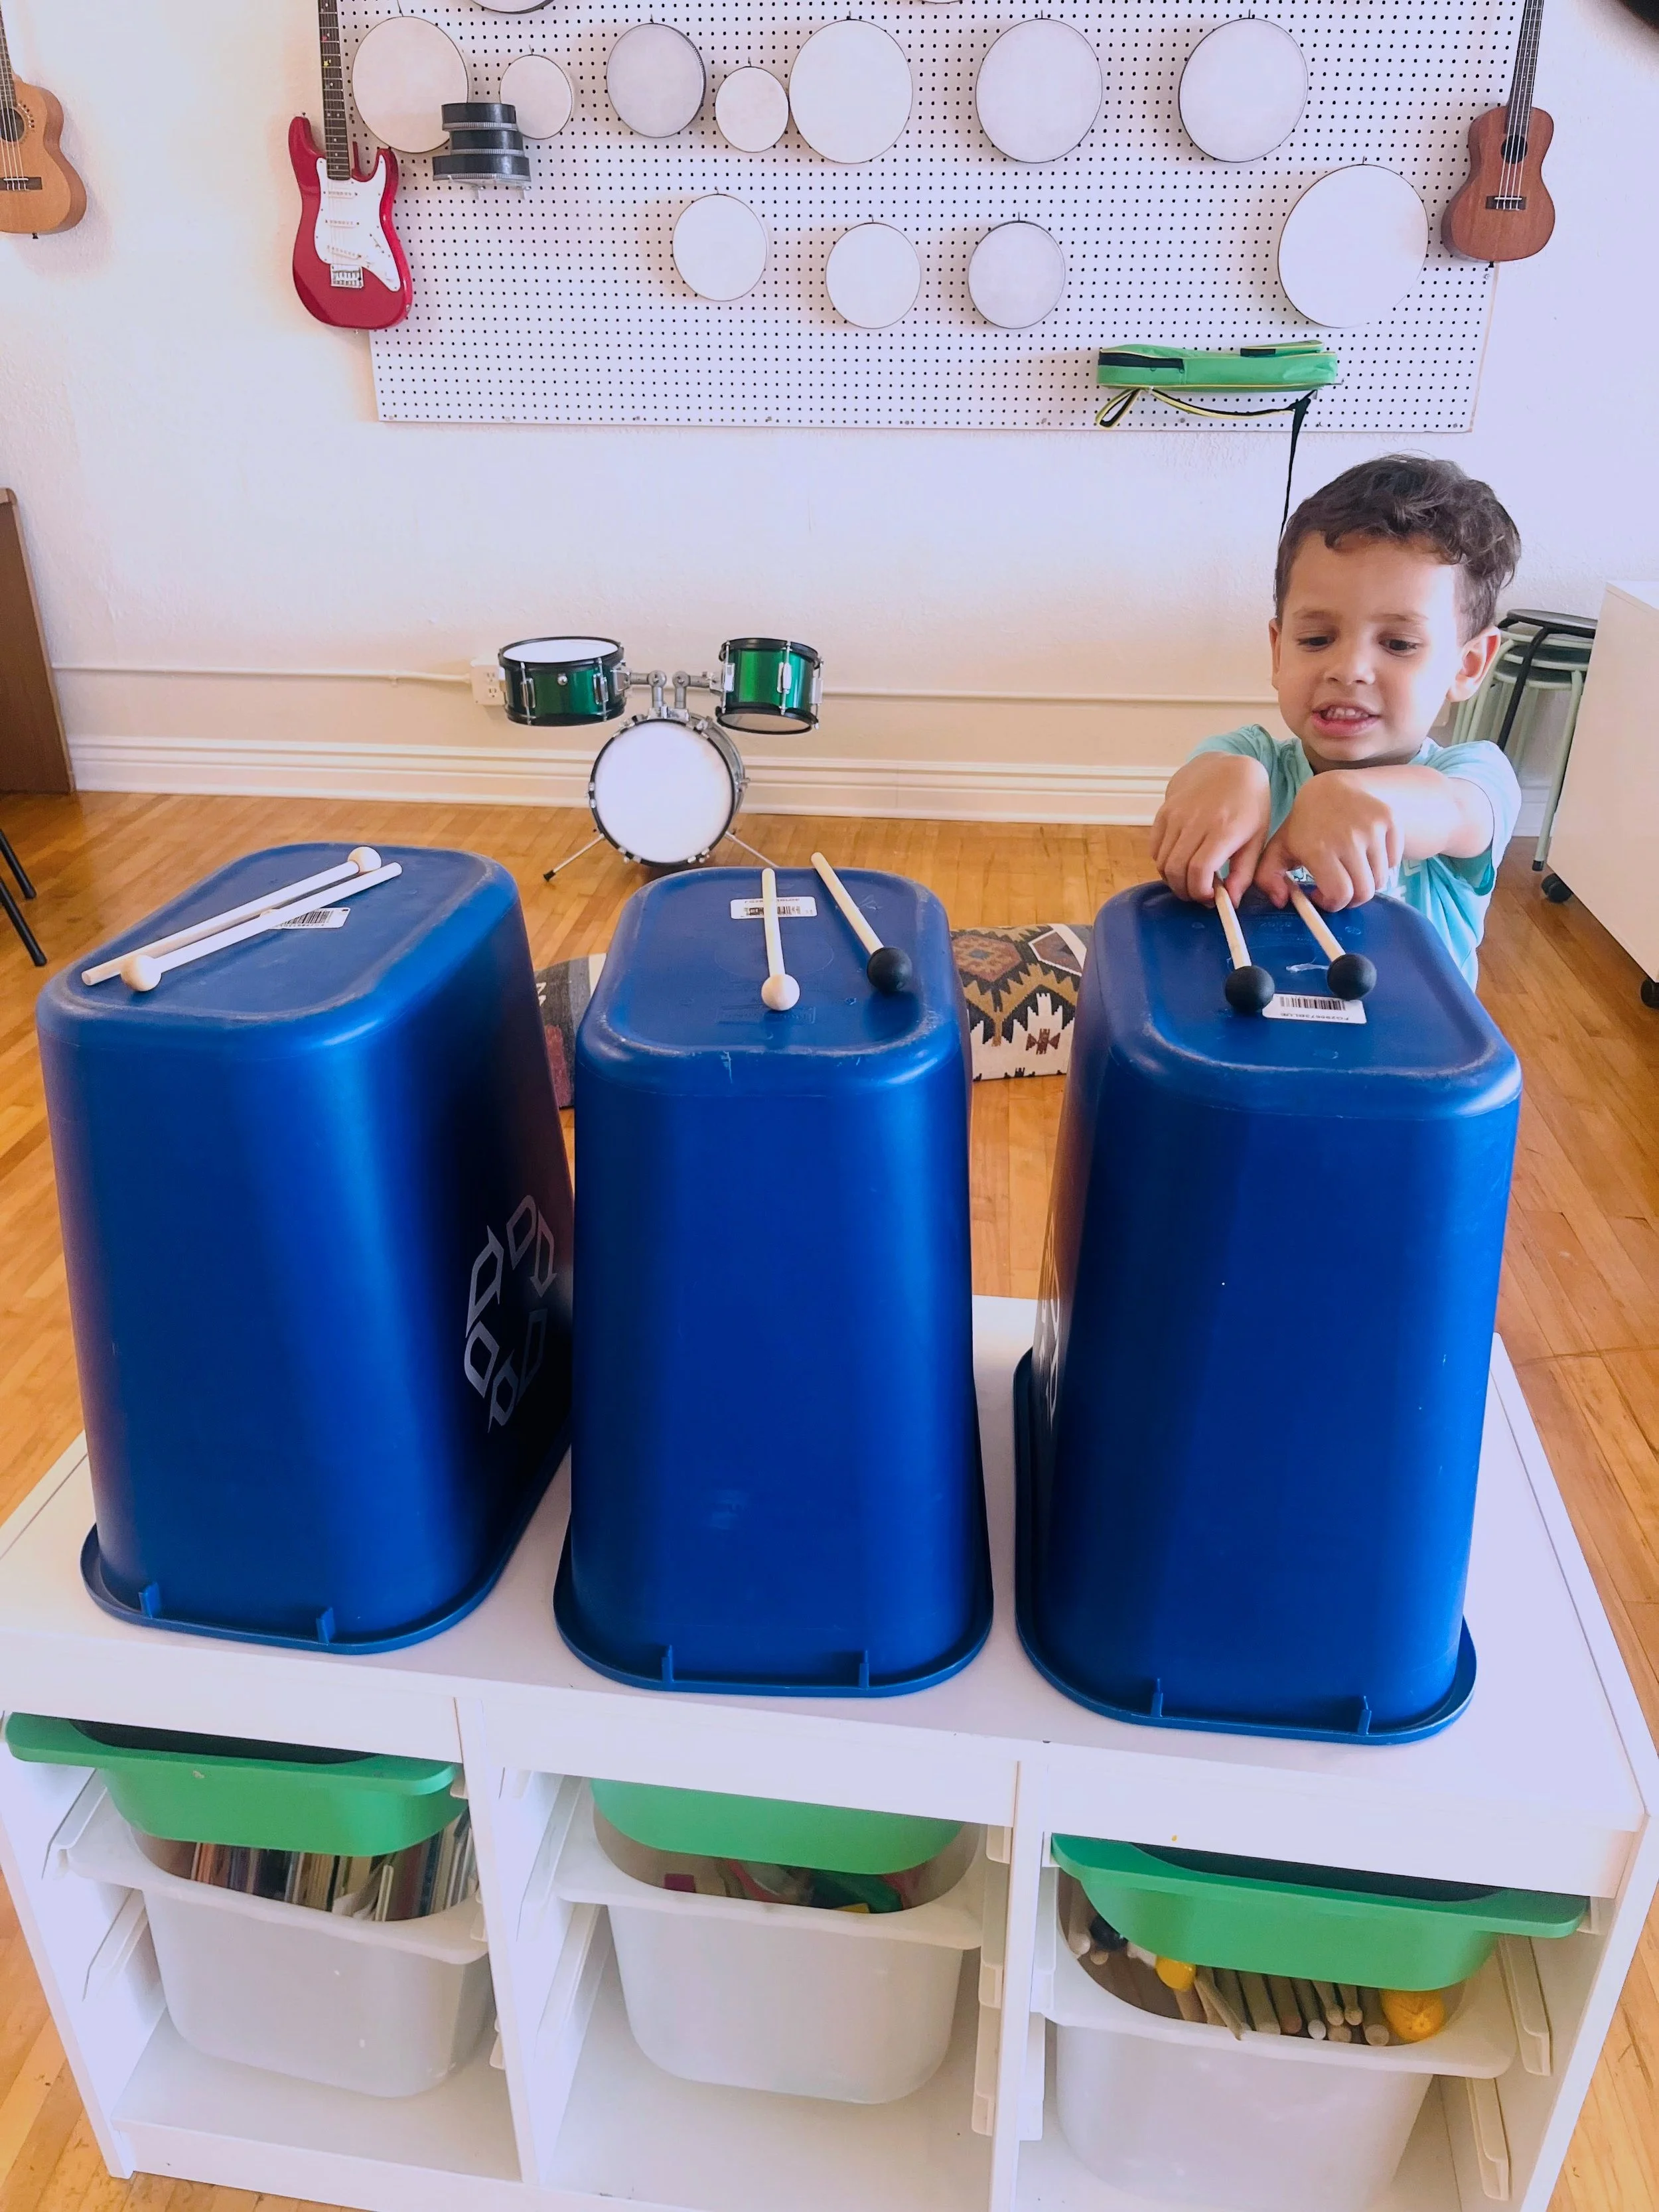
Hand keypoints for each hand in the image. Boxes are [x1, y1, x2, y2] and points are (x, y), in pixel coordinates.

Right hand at [1150, 754, 1271, 903]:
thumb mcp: (1256, 839)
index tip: (1210, 898)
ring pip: (1162, 863)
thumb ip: (1243, 874)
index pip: (1199, 871)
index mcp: (1223, 829)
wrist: (1229, 769)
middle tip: (1199, 894)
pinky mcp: (1163, 813)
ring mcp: (1175, 816)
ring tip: (1190, 880)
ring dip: (1174, 880)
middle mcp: (1195, 822)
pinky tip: (1180, 863)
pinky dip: (1164, 864)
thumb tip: (1230, 903)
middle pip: (1177, 870)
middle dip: (1186, 891)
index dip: (1200, 891)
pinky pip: (1154, 850)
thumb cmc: (1248, 806)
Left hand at [1252, 774, 1403, 909]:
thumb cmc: (1303, 826)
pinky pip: (1394, 861)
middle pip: (1364, 892)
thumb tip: (1281, 901)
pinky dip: (1383, 865)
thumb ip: (1267, 879)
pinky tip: (1365, 854)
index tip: (1323, 896)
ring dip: (1367, 881)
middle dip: (1352, 898)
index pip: (1341, 895)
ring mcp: (1373, 828)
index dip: (1333, 903)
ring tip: (1352, 870)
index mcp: (1320, 849)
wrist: (1330, 789)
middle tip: (1341, 888)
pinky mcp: (1390, 821)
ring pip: (1381, 879)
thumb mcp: (1278, 849)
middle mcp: (1349, 838)